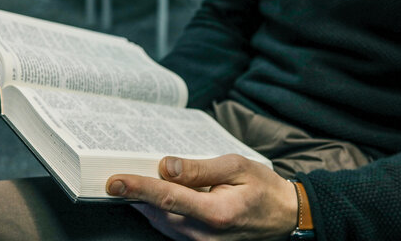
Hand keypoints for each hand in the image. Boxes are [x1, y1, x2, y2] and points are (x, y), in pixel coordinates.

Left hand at [106, 154, 297, 240]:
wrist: (286, 216)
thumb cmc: (264, 189)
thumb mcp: (236, 166)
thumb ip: (198, 168)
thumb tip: (166, 167)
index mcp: (216, 212)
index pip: (168, 198)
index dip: (138, 189)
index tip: (114, 182)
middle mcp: (207, 235)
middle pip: (159, 215)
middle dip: (136, 197)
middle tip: (118, 180)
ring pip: (163, 225)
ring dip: (146, 206)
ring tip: (133, 187)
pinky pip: (173, 232)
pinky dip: (161, 215)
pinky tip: (157, 200)